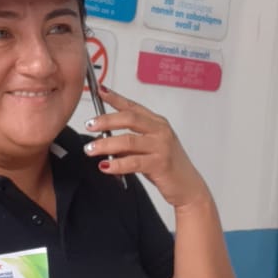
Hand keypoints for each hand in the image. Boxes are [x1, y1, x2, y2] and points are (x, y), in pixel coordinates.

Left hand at [83, 87, 208, 208]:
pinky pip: (133, 162)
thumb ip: (130, 142)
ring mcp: (162, 146)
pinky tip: (105, 166)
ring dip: (106, 144)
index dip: (115, 98)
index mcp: (158, 123)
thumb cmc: (168, 166)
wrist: (188, 186)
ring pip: (128, 140)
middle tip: (90, 124)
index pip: (133, 106)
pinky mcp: (161, 163)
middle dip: (106, 120)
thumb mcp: (149, 148)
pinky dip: (117, 164)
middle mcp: (161, 131)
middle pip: (129, 118)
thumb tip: (104, 138)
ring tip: (91, 149)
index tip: (99, 91)